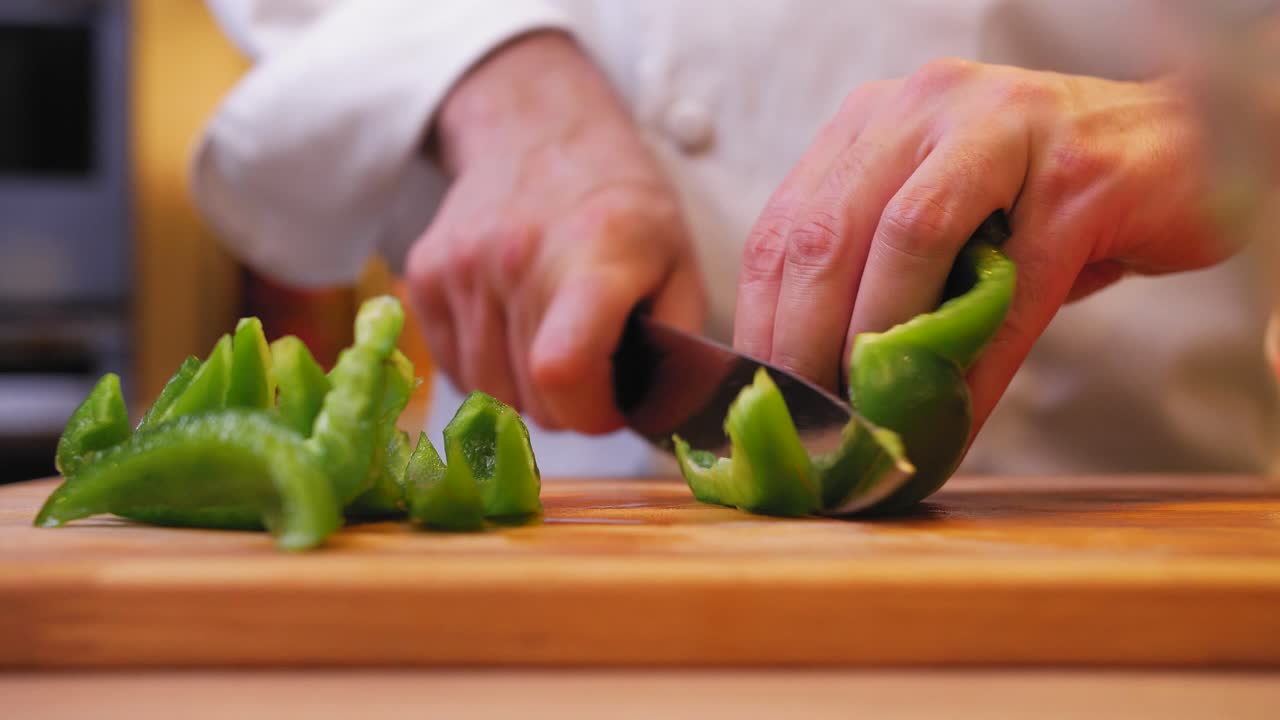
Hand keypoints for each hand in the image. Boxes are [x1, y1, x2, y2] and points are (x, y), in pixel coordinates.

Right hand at [406, 33, 703, 432]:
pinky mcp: (426, 272)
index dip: (590, 412)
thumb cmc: (624, 209)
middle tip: (592, 371)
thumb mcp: (681, 265)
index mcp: (593, 254)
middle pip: (530, 397)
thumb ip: (673, 346)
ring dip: (527, 393)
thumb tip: (657, 414)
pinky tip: (517, 333)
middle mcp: (517, 255)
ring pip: (488, 392)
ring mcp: (463, 263)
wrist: (543, 132)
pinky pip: (455, 369)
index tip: (612, 403)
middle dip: (569, 405)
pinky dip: (488, 371)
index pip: (562, 369)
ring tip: (556, 348)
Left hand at [734, 59, 1233, 433]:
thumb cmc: (1039, 200)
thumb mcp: (938, 218)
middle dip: (803, 342)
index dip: (761, 319)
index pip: (784, 223)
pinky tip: (952, 418)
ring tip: (865, 416)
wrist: (1174, 153)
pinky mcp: (1077, 178)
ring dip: (876, 345)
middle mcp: (925, 106)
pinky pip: (1007, 288)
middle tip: (803, 420)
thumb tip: (818, 382)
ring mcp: (1003, 128)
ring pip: (903, 239)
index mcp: (875, 120)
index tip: (757, 393)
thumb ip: (875, 271)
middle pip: (827, 232)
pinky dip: (971, 366)